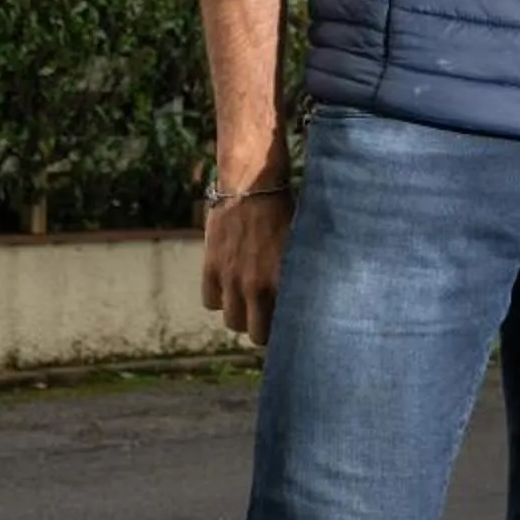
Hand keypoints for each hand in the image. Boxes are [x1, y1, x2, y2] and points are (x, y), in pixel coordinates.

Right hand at [201, 191, 294, 344]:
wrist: (252, 186)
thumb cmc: (285, 213)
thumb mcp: (301, 247)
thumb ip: (300, 278)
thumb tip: (309, 302)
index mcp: (282, 283)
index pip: (282, 329)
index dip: (285, 331)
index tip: (288, 326)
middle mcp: (255, 287)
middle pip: (255, 334)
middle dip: (262, 328)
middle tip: (268, 315)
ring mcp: (231, 278)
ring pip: (232, 321)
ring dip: (240, 314)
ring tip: (248, 300)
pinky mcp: (211, 267)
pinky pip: (210, 301)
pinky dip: (218, 298)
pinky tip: (229, 286)